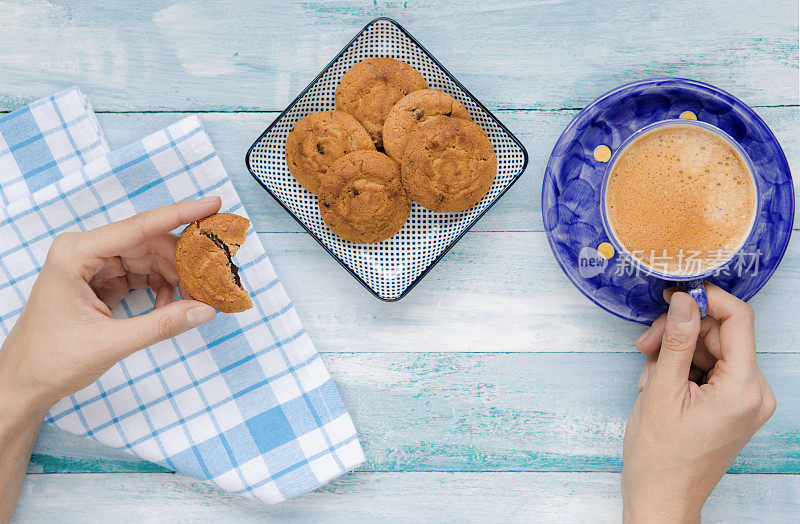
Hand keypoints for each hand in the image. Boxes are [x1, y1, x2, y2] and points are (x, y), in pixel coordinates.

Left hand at [0, 196, 221, 414]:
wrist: (24, 382)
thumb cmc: (51, 360)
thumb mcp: (111, 343)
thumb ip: (162, 325)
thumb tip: (205, 310)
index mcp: (76, 254)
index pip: (138, 227)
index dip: (180, 214)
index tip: (213, 204)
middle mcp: (84, 251)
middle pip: (148, 243)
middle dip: (182, 262)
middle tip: (212, 280)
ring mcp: (92, 264)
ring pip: (148, 258)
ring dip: (174, 277)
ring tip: (191, 300)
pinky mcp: (100, 279)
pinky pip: (141, 273)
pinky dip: (161, 288)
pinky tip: (170, 307)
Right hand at [622, 284, 775, 521]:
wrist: (662, 497)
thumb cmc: (660, 455)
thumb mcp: (660, 390)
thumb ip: (676, 341)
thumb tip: (684, 300)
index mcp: (744, 389)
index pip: (738, 320)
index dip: (705, 299)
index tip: (673, 294)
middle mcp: (755, 393)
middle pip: (721, 334)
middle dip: (680, 332)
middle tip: (645, 344)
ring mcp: (746, 401)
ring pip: (713, 350)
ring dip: (676, 352)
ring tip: (648, 373)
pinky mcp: (734, 406)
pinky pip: (712, 369)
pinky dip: (683, 369)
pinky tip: (658, 383)